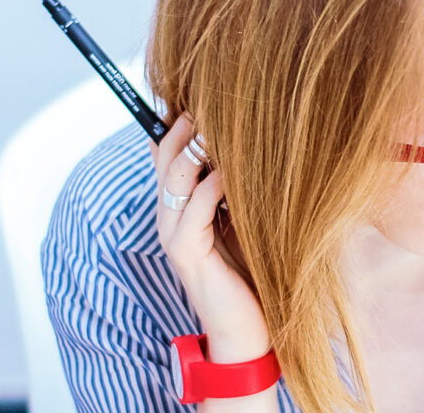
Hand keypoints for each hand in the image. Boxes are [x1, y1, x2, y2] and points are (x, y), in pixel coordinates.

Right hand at [148, 112, 270, 359]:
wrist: (250, 328)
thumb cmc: (254, 270)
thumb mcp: (246, 219)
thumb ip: (240, 188)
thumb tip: (258, 146)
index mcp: (182, 206)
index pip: (171, 152)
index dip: (184, 122)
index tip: (210, 94)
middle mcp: (171, 216)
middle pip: (166, 154)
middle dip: (187, 123)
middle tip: (213, 97)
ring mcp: (175, 234)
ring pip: (176, 176)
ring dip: (200, 147)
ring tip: (223, 123)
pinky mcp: (186, 253)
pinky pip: (195, 207)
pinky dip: (216, 183)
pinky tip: (237, 169)